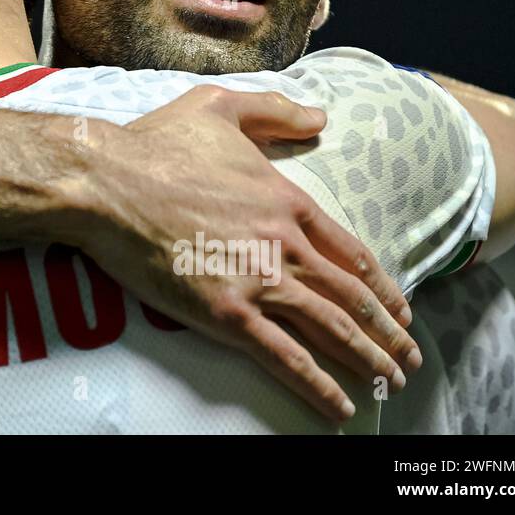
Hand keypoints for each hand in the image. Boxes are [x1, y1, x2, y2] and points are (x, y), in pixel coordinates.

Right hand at [54, 85, 420, 422]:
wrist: (105, 182)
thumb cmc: (154, 144)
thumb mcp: (218, 107)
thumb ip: (273, 110)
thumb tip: (319, 115)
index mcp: (285, 200)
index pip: (349, 252)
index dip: (381, 286)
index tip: (399, 310)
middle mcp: (283, 244)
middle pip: (351, 297)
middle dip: (388, 333)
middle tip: (408, 359)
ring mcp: (258, 281)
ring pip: (330, 330)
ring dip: (368, 361)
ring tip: (390, 384)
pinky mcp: (226, 314)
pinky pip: (285, 358)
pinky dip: (318, 386)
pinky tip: (340, 407)